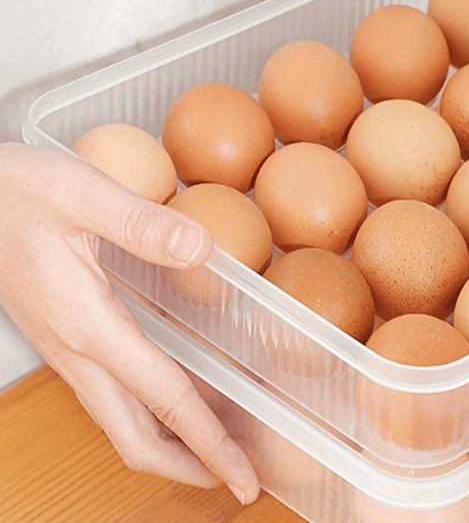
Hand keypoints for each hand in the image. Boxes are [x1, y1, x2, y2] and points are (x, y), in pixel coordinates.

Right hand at [0, 142, 259, 504]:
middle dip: (189, 466)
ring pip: (120, 421)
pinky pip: (112, 394)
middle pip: (135, 437)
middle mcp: (78, 350)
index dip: (208, 443)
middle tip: (237, 478)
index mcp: (89, 325)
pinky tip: (174, 394)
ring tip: (216, 446)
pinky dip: (150, 412)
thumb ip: (144, 224)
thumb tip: (202, 249)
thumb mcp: (82, 196)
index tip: (241, 477)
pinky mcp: (67, 335)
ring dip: (170, 444)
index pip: (163, 400)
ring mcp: (69, 348)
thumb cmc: (17, 193)